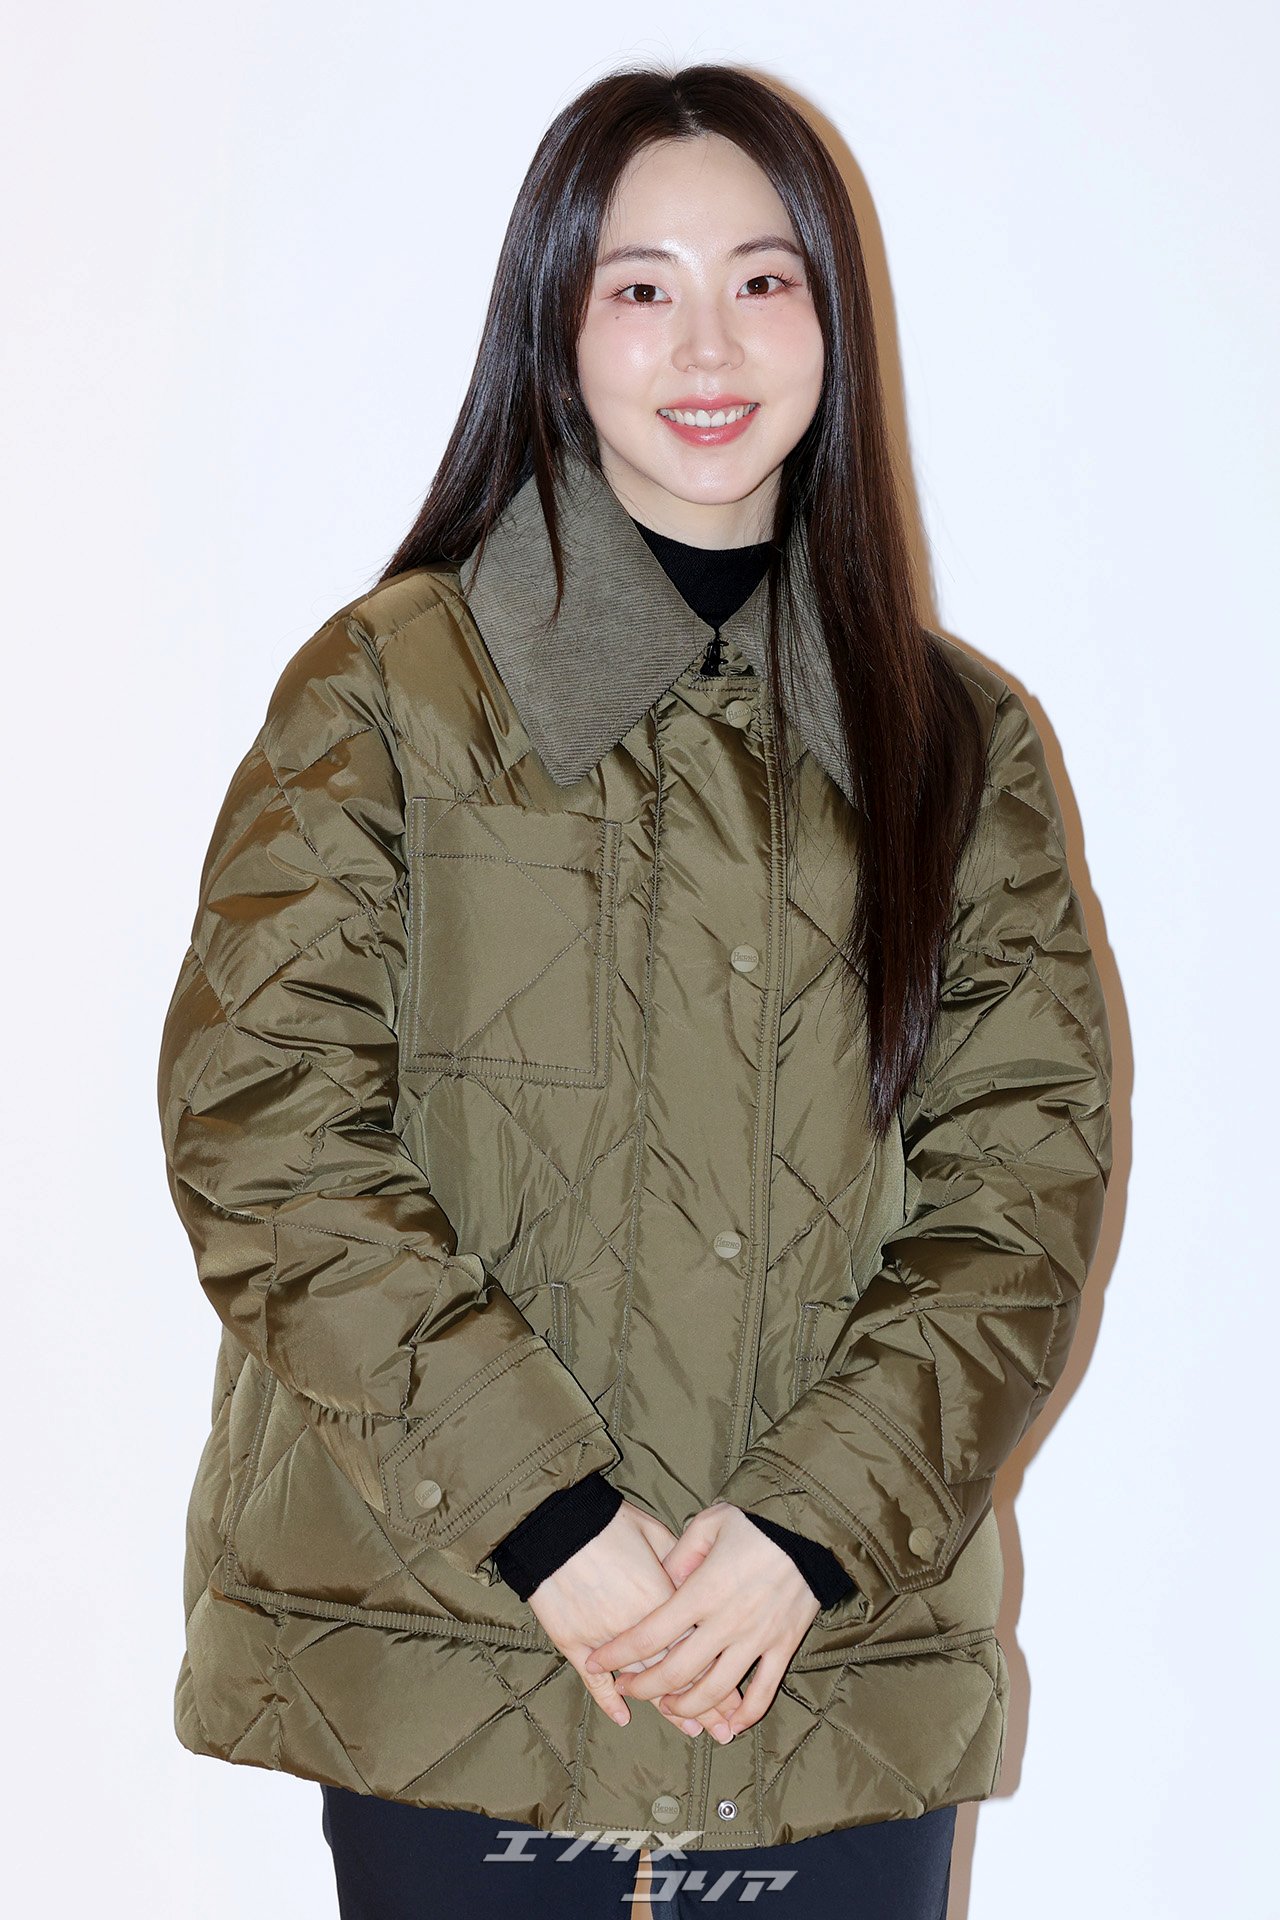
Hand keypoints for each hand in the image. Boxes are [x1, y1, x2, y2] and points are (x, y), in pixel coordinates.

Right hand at [526, 1500, 743, 1741]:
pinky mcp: (573, 1641)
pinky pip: (594, 1678)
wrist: (554, 1525)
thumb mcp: (655, 1532)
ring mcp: (604, 1637)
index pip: (699, 1646)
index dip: (721, 1675)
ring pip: (642, 1682)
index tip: (739, 1701)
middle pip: (678, 1673)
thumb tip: (699, 1580)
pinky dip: (608, 1699)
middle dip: (705, 1704)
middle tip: (722, 1730)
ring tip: (691, 1730)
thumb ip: (682, 1561)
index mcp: (662, 1598)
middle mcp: (637, 1626)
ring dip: (668, 1709)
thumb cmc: (607, 1522)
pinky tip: (623, 1717)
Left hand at [583, 1501, 821, 1736]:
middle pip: (678, 1671)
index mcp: (704, 1590)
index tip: (597, 1662)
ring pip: (716, 1690)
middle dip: (645, 1687)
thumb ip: (680, 1553)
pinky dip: (746, 1715)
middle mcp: (727, 1621)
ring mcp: (757, 1639)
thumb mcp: (711, 1524)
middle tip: (627, 1688)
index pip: (651, 1633)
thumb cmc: (757, 1526)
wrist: (811, 1534)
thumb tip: (661, 1583)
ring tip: (668, 1707)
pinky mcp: (782, 1648)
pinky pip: (764, 1693)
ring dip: (687, 1706)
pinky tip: (728, 1725)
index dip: (619, 1653)